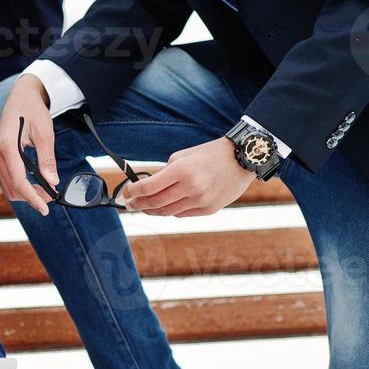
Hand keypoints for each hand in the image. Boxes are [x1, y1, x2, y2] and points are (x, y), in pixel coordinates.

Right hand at [0, 75, 58, 214]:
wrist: (21, 96)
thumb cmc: (33, 110)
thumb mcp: (45, 132)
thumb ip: (47, 158)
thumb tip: (52, 182)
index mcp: (7, 147)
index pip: (19, 182)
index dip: (33, 198)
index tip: (45, 209)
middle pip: (12, 188)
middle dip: (31, 197)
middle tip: (52, 196)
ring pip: (8, 186)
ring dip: (26, 193)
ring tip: (46, 190)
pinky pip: (7, 179)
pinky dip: (20, 185)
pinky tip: (35, 182)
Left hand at [120, 137, 254, 216]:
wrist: (242, 159)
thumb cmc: (209, 154)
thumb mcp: (182, 157)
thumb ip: (164, 172)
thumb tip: (147, 186)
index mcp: (181, 171)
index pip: (149, 187)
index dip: (133, 192)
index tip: (126, 193)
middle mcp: (191, 188)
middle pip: (155, 202)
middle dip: (138, 204)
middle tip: (129, 205)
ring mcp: (201, 201)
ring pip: (168, 212)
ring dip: (152, 211)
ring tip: (143, 207)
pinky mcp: (210, 209)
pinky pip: (183, 214)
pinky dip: (170, 212)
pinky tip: (164, 207)